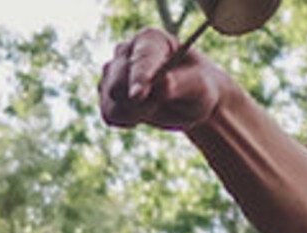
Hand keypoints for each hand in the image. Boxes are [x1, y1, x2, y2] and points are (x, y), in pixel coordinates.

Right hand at [98, 28, 225, 131]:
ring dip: (134, 113)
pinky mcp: (107, 91)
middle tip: (158, 106)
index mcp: (151, 39)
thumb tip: (163, 83)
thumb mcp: (199, 87)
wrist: (190, 101)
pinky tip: (143, 114)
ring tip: (155, 108)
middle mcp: (126, 50)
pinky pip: (109, 113)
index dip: (139, 77)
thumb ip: (182, 84)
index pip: (142, 58)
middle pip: (118, 82)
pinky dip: (127, 120)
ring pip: (111, 100)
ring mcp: (113, 70)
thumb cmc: (198, 88)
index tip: (138, 96)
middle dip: (138, 102)